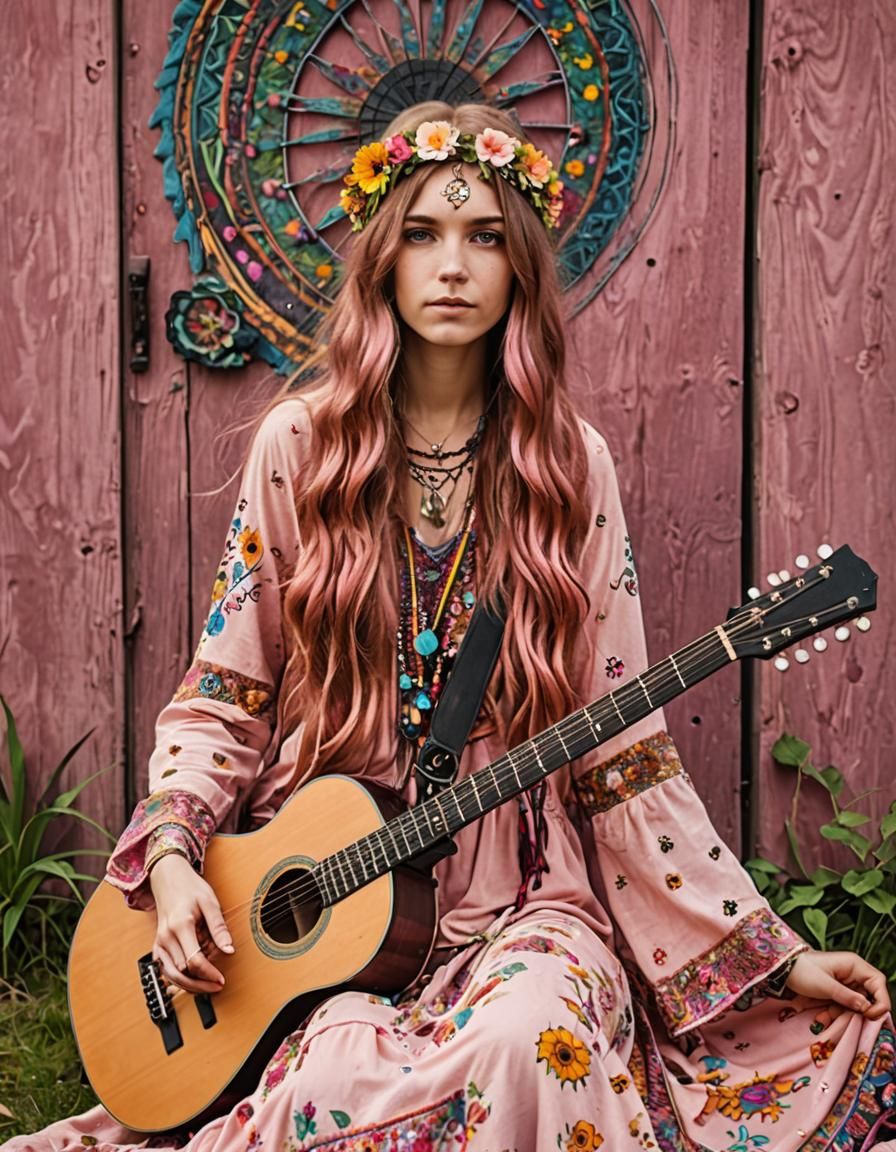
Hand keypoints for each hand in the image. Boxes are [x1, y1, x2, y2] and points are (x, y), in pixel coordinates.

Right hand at [149, 852, 233, 993]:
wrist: (168, 878)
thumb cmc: (190, 888)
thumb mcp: (210, 902)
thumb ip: (219, 928)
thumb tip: (229, 950)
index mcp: (180, 925)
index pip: (194, 960)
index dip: (208, 974)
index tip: (221, 978)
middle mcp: (165, 937)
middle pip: (182, 972)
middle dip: (200, 982)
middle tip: (217, 985)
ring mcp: (159, 942)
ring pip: (171, 975)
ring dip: (189, 985)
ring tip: (207, 987)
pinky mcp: (157, 946)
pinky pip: (165, 969)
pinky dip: (177, 978)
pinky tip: (193, 979)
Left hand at [786, 950, 890, 1026]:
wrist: (782, 970)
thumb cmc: (802, 971)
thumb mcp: (824, 985)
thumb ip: (847, 997)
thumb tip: (867, 1007)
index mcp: (854, 965)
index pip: (878, 982)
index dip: (881, 1000)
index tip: (871, 1014)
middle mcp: (853, 973)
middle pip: (869, 996)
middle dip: (857, 1011)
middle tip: (846, 1019)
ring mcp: (845, 983)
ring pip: (855, 1005)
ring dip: (841, 1014)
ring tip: (822, 1018)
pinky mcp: (837, 992)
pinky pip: (843, 1006)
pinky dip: (834, 1013)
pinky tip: (820, 1018)